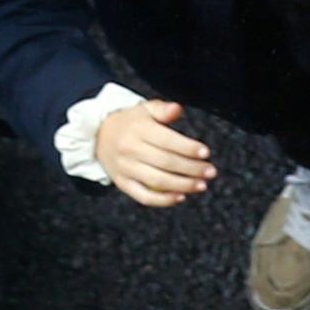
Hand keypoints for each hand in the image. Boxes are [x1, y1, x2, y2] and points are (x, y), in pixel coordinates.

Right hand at [96, 100, 216, 206]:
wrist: (98, 136)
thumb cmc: (130, 123)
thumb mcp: (144, 110)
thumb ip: (162, 109)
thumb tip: (177, 108)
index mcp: (137, 130)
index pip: (166, 140)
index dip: (188, 148)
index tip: (205, 153)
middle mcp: (130, 149)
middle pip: (166, 162)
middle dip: (192, 168)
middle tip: (211, 172)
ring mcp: (125, 168)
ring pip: (157, 180)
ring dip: (183, 185)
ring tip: (202, 185)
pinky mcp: (122, 183)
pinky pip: (143, 196)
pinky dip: (163, 200)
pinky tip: (181, 197)